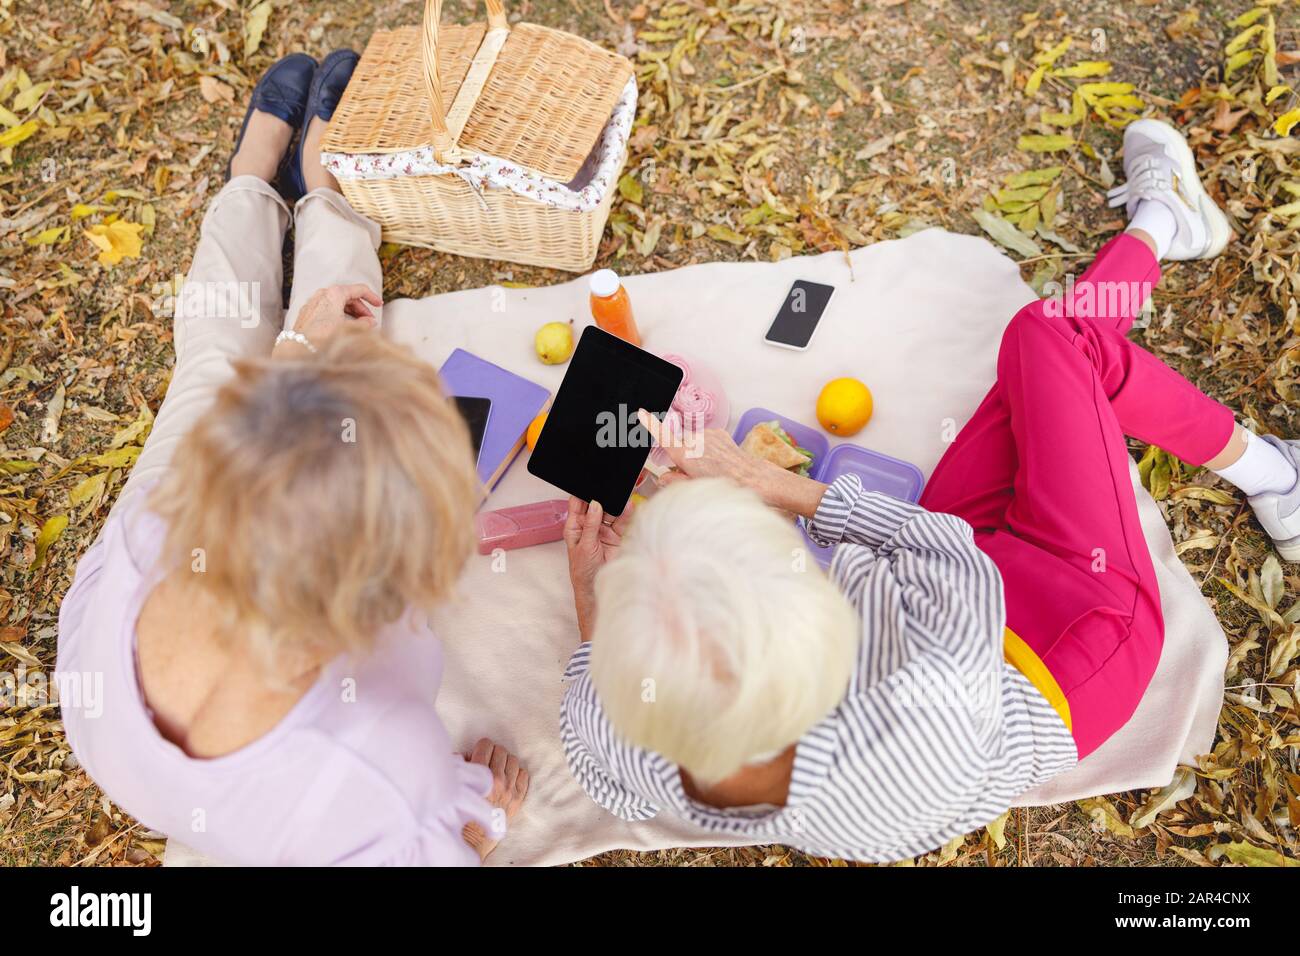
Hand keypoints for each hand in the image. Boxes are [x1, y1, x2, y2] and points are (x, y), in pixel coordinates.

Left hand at [273, 283, 381, 355]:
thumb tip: (371, 322)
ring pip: (337, 302)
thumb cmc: (323, 337)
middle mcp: (322, 294)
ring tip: (357, 324)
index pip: (359, 289)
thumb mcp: (349, 329)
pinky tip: (342, 326)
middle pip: (348, 296)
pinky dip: (338, 314)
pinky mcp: (307, 312)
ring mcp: (313, 302)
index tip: (379, 304)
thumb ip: (364, 323)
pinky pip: (327, 308)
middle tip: (369, 320)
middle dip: (361, 308)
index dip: (372, 297)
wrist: (300, 348)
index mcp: (335, 293)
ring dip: (350, 312)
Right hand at [460, 738, 528, 862]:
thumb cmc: (460, 811)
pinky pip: (523, 775)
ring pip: (513, 761)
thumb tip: (467, 755)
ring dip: (505, 762)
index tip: (480, 751)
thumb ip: (460, 766)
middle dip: (493, 753)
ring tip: (498, 768)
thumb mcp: (455, 785)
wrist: (472, 837)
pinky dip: (516, 773)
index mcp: (480, 774)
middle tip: (488, 759)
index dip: (482, 746)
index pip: (486, 745)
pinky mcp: (518, 798)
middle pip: (501, 751)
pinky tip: (508, 778)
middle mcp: (498, 780)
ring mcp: (510, 789)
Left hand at [564, 496, 631, 641]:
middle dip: (602, 496)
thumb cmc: (583, 571)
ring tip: (621, 496)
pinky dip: (626, 514)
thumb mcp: (584, 547)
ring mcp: (604, 531)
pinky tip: (629, 507)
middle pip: (596, 505)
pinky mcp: (618, 536)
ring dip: (615, 504)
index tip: (588, 482)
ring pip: (610, 512)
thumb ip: (591, 525)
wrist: (597, 589)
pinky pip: (622, 521)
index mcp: (575, 527)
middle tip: (608, 486)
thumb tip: (595, 505)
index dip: (582, 494)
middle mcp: (590, 526)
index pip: (577, 505)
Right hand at [637, 409, 828, 517]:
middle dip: (681, 457)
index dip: (651, 424)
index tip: (642, 413)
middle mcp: (694, 440)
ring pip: (693, 443)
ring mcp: (708, 435)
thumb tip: (663, 478)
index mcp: (685, 454)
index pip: (663, 436)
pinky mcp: (719, 433)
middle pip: (679, 446)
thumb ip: (674, 482)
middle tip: (692, 473)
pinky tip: (719, 462)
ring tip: (710, 469)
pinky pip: (706, 440)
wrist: (753, 478)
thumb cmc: (724, 486)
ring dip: (697, 453)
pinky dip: (708, 449)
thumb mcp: (693, 488)